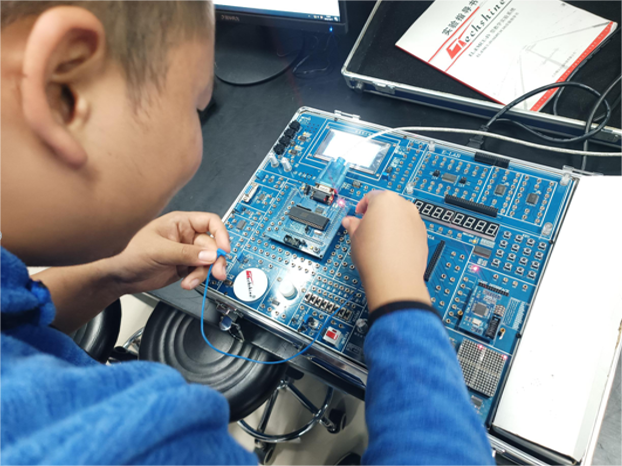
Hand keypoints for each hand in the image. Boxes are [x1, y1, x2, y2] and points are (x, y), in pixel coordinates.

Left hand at [101, 211, 230, 294]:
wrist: (118, 276)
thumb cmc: (128, 252)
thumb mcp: (159, 250)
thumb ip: (186, 253)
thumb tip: (210, 255)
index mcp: (180, 222)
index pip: (210, 222)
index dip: (221, 234)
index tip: (224, 249)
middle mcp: (186, 236)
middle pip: (212, 245)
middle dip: (215, 260)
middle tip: (217, 272)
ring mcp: (186, 252)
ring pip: (208, 261)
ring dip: (204, 273)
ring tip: (192, 281)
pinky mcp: (184, 266)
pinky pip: (199, 272)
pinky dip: (196, 279)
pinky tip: (187, 283)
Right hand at [342, 191, 430, 311]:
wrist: (394, 278)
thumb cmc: (373, 256)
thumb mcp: (354, 236)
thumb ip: (353, 224)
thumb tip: (350, 222)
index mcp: (385, 200)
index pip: (370, 196)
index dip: (361, 207)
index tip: (358, 215)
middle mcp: (403, 206)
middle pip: (388, 204)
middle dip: (377, 214)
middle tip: (367, 227)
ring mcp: (416, 220)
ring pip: (400, 217)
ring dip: (390, 224)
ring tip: (379, 240)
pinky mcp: (423, 235)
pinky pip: (409, 229)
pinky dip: (401, 234)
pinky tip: (391, 248)